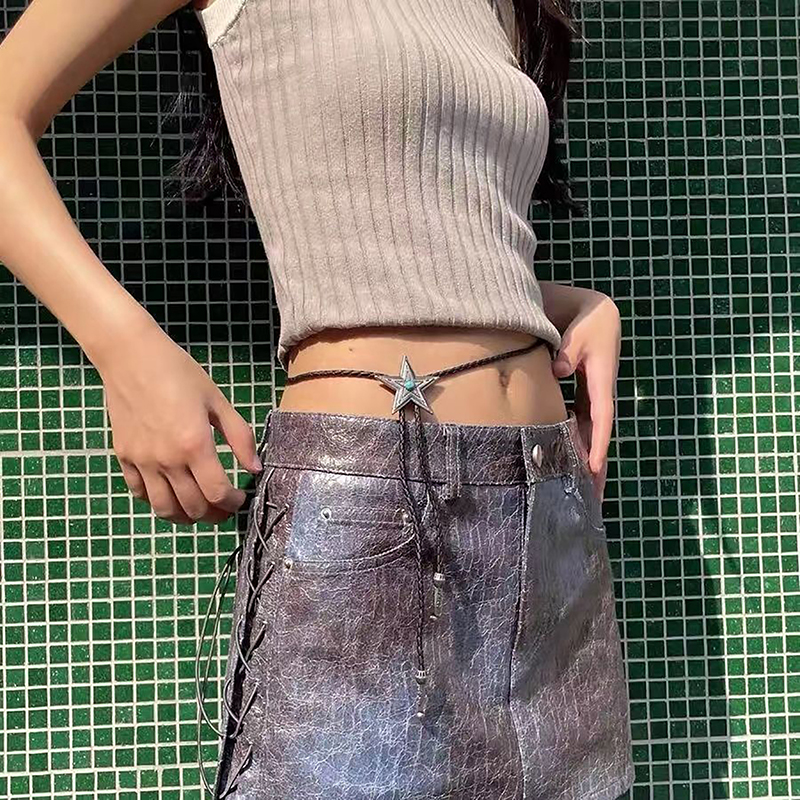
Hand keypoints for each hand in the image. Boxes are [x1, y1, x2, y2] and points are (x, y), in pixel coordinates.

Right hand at [97, 325, 262, 524]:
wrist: (131, 357)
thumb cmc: (179, 373)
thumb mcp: (218, 401)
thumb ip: (240, 437)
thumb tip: (255, 468)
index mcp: (194, 445)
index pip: (218, 493)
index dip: (233, 503)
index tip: (240, 499)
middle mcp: (167, 460)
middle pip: (194, 507)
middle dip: (214, 514)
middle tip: (224, 508)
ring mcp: (142, 462)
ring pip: (164, 509)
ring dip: (186, 516)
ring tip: (200, 510)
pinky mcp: (124, 458)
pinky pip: (140, 493)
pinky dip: (158, 501)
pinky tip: (172, 494)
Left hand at [550, 293, 620, 500]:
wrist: (591, 311)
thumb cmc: (586, 319)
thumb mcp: (580, 329)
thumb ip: (569, 349)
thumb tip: (559, 370)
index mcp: (602, 380)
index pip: (601, 417)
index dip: (597, 442)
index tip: (592, 468)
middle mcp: (599, 395)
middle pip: (598, 437)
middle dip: (597, 469)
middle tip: (594, 502)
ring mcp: (592, 399)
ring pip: (589, 437)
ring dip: (587, 465)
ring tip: (585, 497)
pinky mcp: (582, 399)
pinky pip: (580, 428)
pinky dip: (576, 448)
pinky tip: (569, 468)